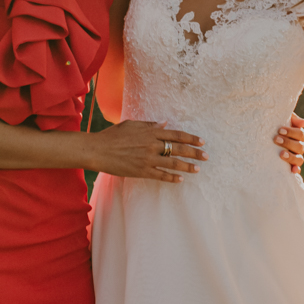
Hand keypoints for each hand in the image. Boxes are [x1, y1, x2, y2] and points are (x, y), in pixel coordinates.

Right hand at [87, 120, 205, 182]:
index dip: (191, 138)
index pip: (176, 135)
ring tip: (197, 169)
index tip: (202, 141)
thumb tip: (165, 124)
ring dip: (187, 166)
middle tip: (206, 156)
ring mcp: (148, 159)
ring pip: (173, 163)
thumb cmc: (113, 136)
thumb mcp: (132, 125)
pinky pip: (161, 175)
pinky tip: (180, 180)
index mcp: (151, 132)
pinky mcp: (142, 171)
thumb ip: (149, 125)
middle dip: (194, 153)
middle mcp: (152, 145)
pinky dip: (171, 178)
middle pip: (178, 149)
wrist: (98, 150)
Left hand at [274, 113, 303, 173]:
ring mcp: (296, 156)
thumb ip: (293, 119)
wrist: (266, 136)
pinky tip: (292, 170)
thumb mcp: (283, 119)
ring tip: (281, 154)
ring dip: (291, 157)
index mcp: (299, 136)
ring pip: (299, 159)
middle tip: (275, 139)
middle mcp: (299, 146)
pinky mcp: (291, 165)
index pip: (300, 134)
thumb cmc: (276, 125)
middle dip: (288, 143)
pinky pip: (296, 169)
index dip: (291, 132)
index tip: (280, 130)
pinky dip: (296, 170)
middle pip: (300, 146)